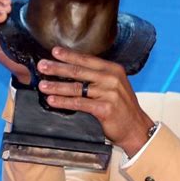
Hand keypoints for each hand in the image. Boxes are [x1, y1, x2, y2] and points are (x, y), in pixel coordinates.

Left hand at [38, 47, 153, 156]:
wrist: (136, 128)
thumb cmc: (123, 108)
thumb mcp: (115, 86)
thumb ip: (99, 77)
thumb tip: (73, 71)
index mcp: (114, 70)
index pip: (88, 59)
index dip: (69, 55)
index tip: (54, 52)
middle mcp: (112, 79)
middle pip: (79, 71)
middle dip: (58, 68)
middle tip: (42, 66)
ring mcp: (109, 93)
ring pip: (77, 88)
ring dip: (56, 86)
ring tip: (42, 85)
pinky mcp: (105, 108)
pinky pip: (79, 103)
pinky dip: (63, 102)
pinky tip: (52, 101)